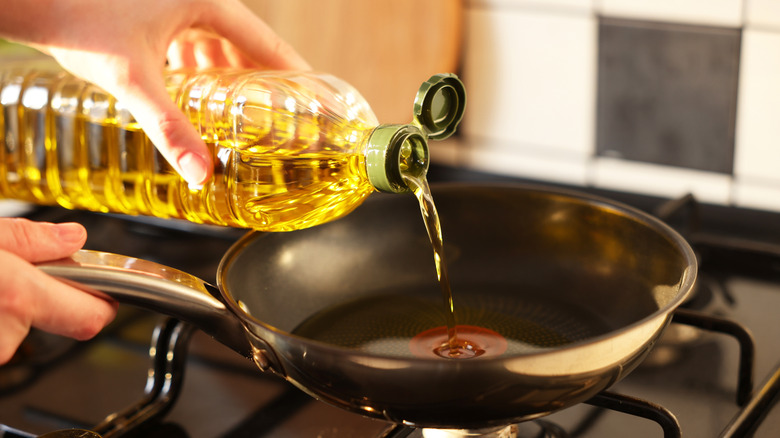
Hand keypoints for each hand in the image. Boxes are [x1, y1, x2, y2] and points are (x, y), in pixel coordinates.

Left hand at [0, 0, 309, 184]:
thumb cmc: (76, 20)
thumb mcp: (133, 80)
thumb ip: (170, 129)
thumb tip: (201, 173)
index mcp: (206, 1)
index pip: (268, 42)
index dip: (295, 73)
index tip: (315, 99)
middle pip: (246, 45)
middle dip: (262, 82)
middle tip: (281, 117)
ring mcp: (175, 2)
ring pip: (218, 44)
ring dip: (229, 78)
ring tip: (242, 114)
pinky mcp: (154, 10)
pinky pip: (192, 41)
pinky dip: (200, 69)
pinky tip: (196, 95)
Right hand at [0, 218, 116, 363]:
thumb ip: (29, 239)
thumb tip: (71, 238)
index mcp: (16, 298)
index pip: (90, 318)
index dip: (104, 304)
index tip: (107, 292)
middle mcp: (3, 336)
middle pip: (52, 321)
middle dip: (44, 298)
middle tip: (22, 274)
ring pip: (18, 329)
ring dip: (11, 309)